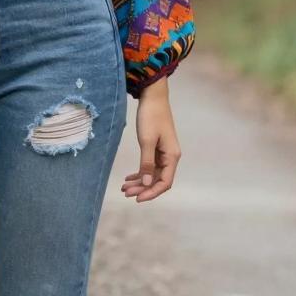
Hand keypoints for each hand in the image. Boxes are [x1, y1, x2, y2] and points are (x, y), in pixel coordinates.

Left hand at [121, 78, 180, 201]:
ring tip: (124, 187)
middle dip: (142, 188)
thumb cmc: (151, 117)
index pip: (164, 182)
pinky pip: (149, 166)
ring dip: (139, 182)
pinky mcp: (156, 148)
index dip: (152, 192)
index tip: (137, 198)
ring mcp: (163, 153)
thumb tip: (146, 184)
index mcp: (172, 156)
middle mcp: (170, 157)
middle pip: (157, 180)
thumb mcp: (147, 141)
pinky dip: (140, 172)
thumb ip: (146, 163)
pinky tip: (129, 178)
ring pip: (152, 174)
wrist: (153, 97)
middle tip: (125, 193)